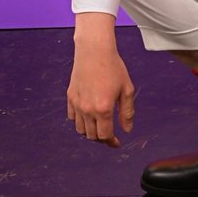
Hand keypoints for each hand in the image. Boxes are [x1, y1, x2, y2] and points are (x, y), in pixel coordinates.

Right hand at [66, 13, 134, 147]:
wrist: (94, 52)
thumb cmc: (114, 69)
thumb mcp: (127, 90)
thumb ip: (127, 112)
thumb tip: (127, 130)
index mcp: (103, 109)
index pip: (105, 135)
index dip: (111, 142)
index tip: (117, 143)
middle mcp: (87, 110)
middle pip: (92, 135)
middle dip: (102, 139)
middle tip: (111, 136)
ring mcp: (76, 104)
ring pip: (80, 129)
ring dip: (90, 132)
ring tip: (101, 127)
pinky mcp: (69, 98)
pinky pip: (72, 118)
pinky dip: (80, 121)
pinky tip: (89, 116)